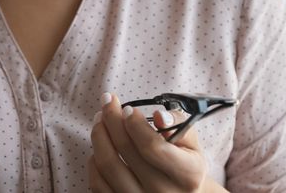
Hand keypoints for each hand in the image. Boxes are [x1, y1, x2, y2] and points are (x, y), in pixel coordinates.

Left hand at [88, 92, 207, 192]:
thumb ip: (179, 125)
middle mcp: (164, 192)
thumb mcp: (191, 143)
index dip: (135, 123)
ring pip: (107, 164)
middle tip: (108, 102)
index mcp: (187, 175)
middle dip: (112, 119)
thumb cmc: (184, 162)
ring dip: (99, 134)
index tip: (128, 108)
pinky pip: (97, 182)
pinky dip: (94, 159)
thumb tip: (159, 116)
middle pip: (125, 150)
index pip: (153, 147)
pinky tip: (101, 145)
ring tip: (100, 118)